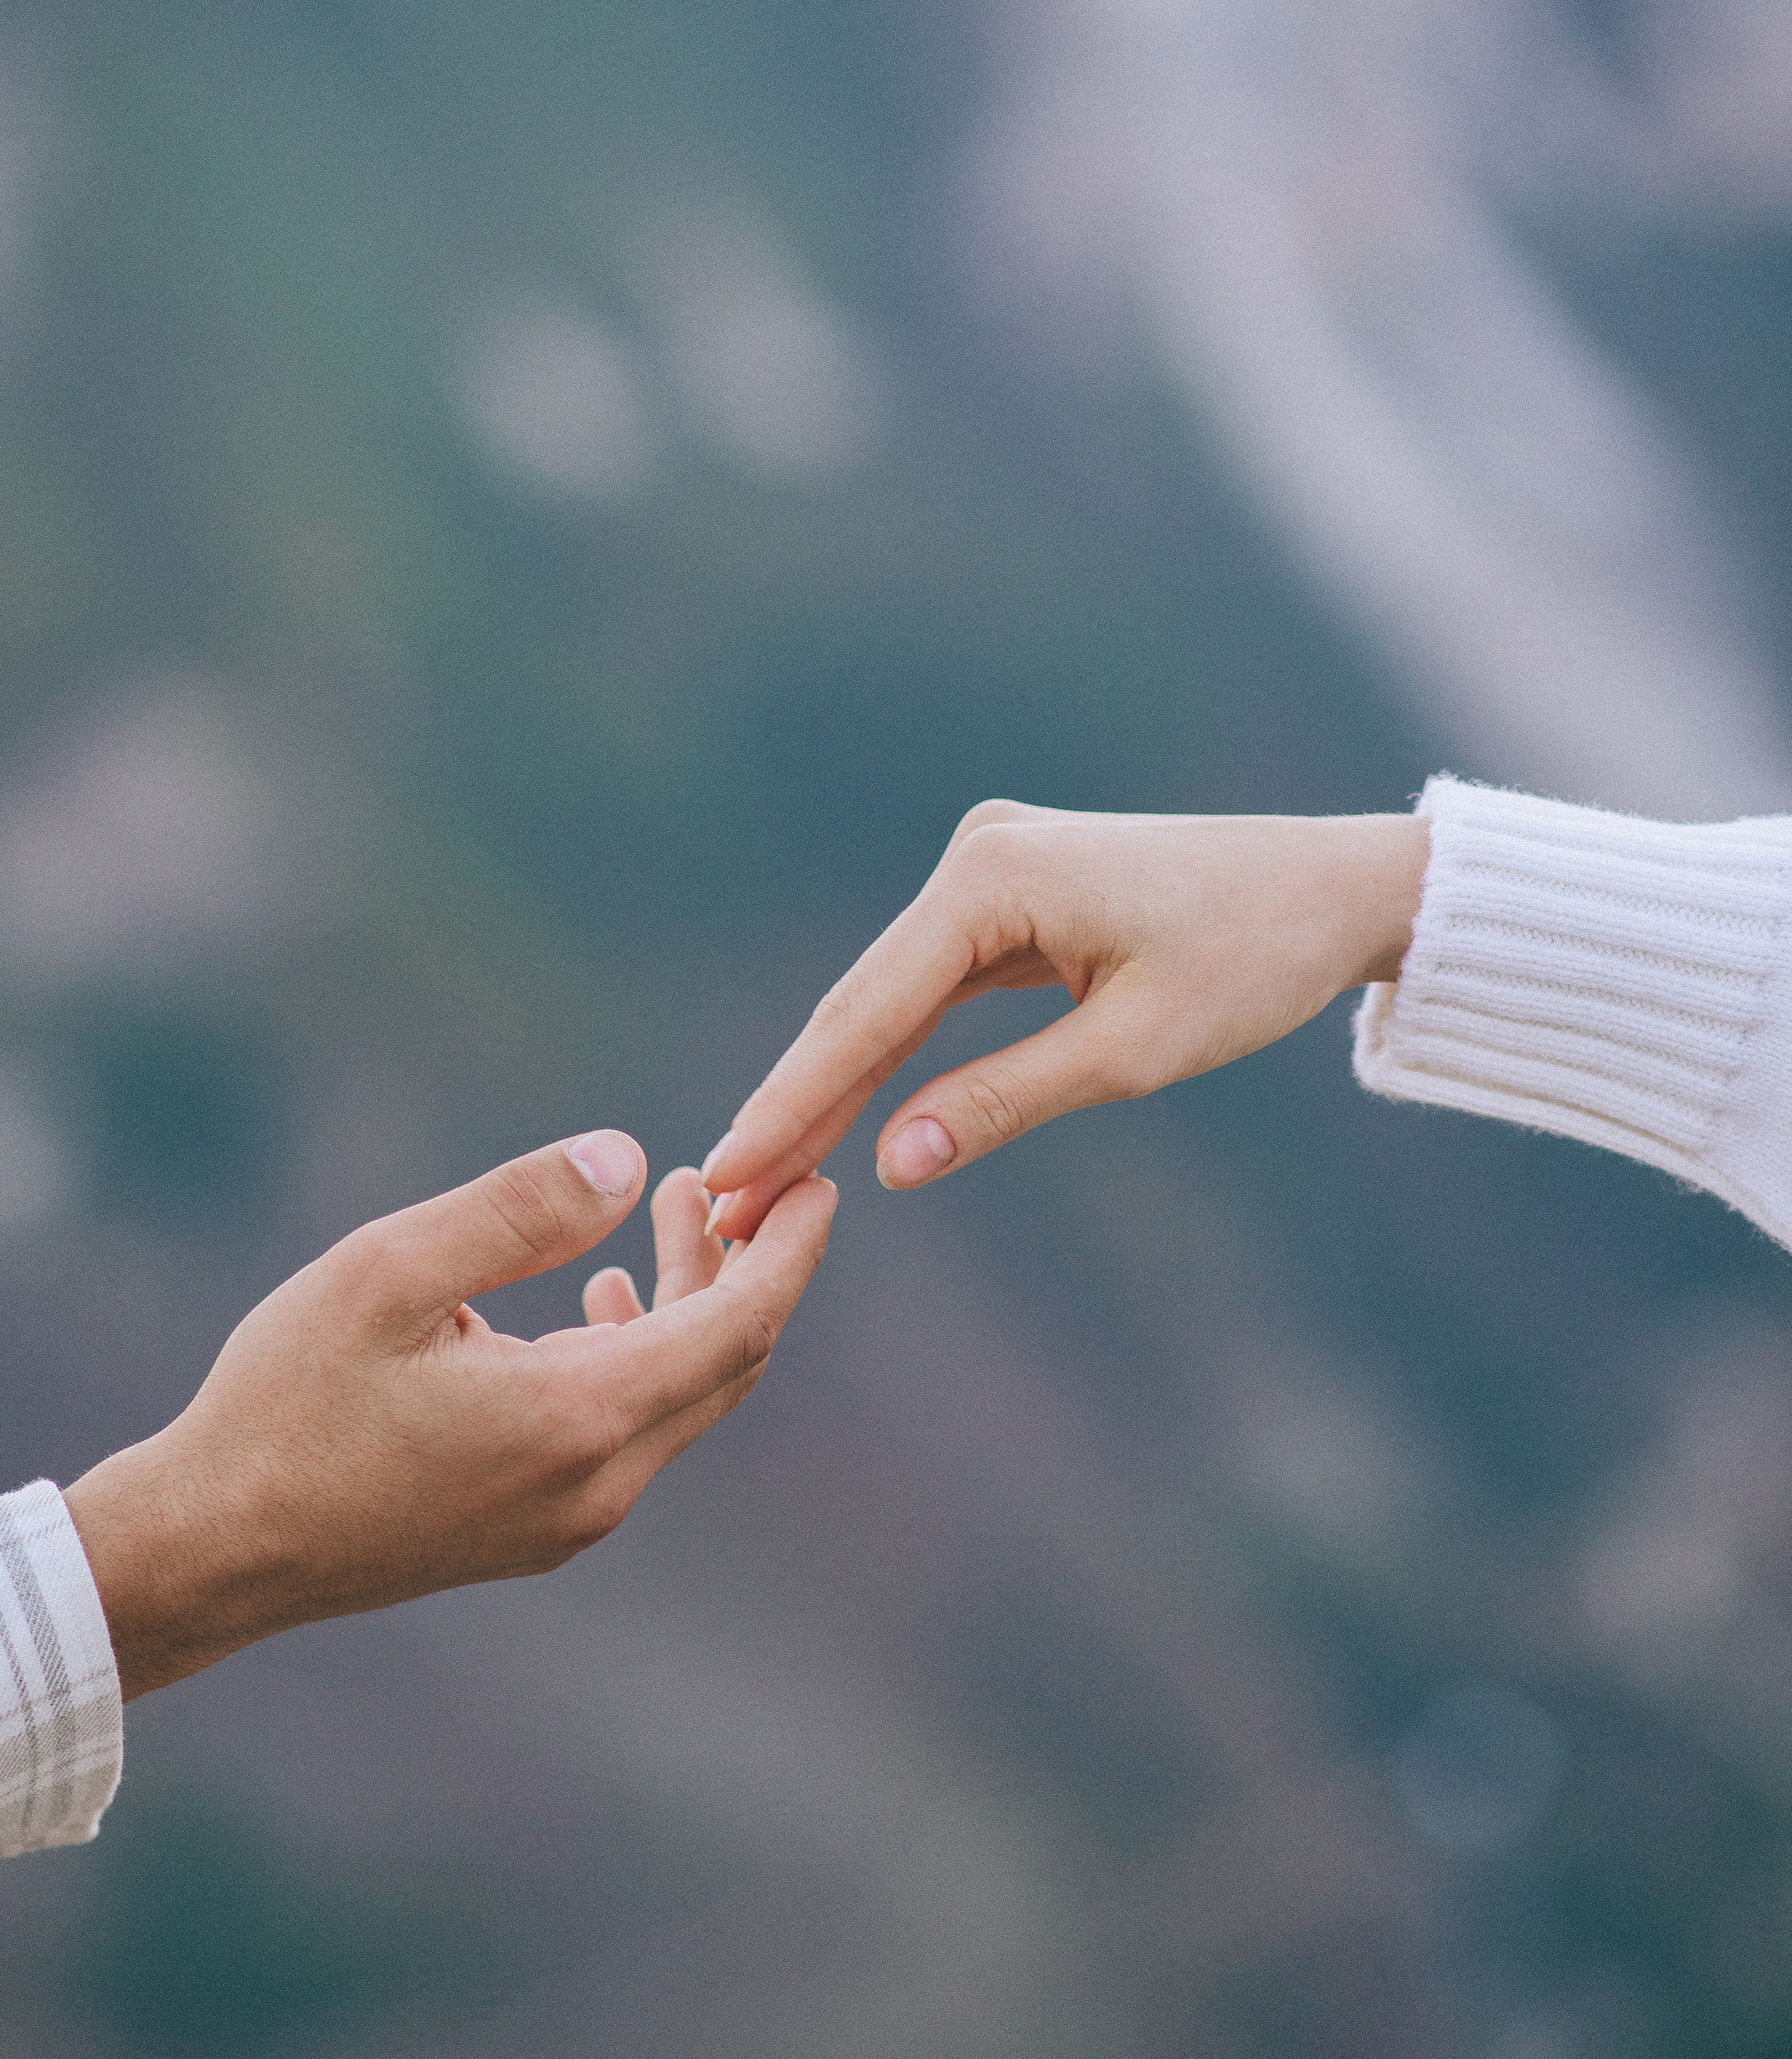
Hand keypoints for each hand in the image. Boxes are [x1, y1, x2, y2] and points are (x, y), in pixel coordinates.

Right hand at [67, 1134, 835, 1698]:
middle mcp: (598, 1484)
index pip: (739, 1325)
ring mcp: (570, 1521)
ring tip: (667, 1216)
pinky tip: (599, 1302)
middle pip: (725, 1365)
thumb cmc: (286, 1402)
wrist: (214, 1549)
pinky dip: (642, 1358)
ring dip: (688, 1308)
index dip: (788, 1248)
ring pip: (678, 1401)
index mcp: (580, 1418)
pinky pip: (630, 1435)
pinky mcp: (534, 1533)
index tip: (820, 1179)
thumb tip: (628, 1159)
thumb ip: (518, 1211)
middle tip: (734, 1178)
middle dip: (745, 1267)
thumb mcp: (390, 1273)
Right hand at [700, 804, 1430, 1231]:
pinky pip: (931, 989)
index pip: (868, 1010)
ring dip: (831, 1086)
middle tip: (719, 1202)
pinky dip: (889, 1054)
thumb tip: (891, 1165)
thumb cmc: (1252, 963)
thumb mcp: (1131, 1051)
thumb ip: (1003, 1103)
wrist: (1339, 889)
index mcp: (995, 878)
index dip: (793, 1103)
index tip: (726, 1176)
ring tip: (756, 1177)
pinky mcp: (1011, 895)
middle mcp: (977, 856)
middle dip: (793, 1105)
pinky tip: (833, 1118)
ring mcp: (990, 869)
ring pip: (889, 999)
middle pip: (862, 1002)